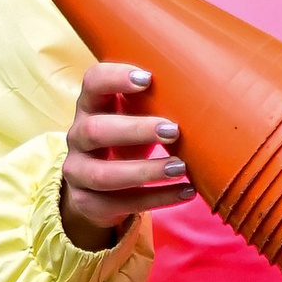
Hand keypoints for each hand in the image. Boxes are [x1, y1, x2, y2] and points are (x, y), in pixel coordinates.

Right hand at [58, 61, 196, 252]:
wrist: (100, 187)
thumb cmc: (127, 139)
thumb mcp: (134, 116)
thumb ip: (153, 100)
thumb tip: (204, 87)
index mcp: (91, 106)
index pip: (92, 83)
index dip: (115, 78)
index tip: (148, 79)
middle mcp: (77, 136)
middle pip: (95, 130)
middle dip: (136, 130)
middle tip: (173, 130)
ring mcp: (77, 171)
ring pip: (104, 174)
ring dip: (145, 171)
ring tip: (180, 168)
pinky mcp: (86, 202)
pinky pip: (120, 204)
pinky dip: (157, 198)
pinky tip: (186, 191)